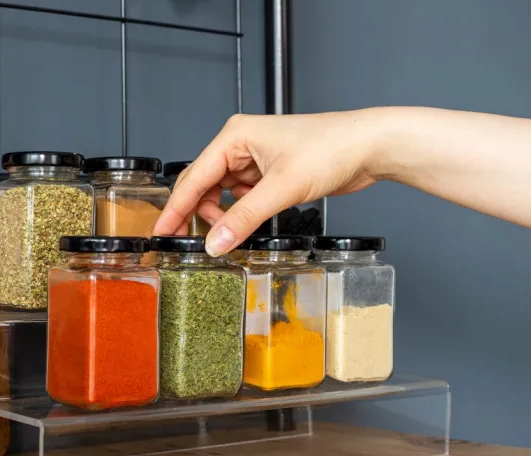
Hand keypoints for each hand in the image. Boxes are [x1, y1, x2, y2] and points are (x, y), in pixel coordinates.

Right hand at [153, 110, 385, 255]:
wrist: (369, 146)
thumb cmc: (331, 147)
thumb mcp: (282, 188)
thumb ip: (245, 218)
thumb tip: (215, 243)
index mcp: (234, 137)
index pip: (193, 177)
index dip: (175, 208)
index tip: (161, 231)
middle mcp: (240, 145)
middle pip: (204, 185)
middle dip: (199, 214)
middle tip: (191, 242)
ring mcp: (256, 160)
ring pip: (224, 194)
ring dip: (224, 216)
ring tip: (231, 235)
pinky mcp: (271, 174)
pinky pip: (244, 198)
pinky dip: (242, 214)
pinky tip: (248, 225)